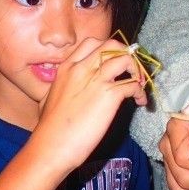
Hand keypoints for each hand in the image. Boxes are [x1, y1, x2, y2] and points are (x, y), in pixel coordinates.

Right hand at [34, 38, 147, 172]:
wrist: (50, 146)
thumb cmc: (49, 128)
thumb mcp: (49, 97)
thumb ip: (63, 85)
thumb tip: (73, 88)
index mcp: (67, 67)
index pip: (92, 43)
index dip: (108, 50)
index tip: (114, 62)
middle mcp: (82, 68)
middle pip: (112, 45)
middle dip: (126, 54)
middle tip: (130, 71)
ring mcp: (96, 80)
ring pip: (125, 59)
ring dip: (137, 70)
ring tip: (138, 84)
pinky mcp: (109, 96)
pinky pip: (132, 84)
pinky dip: (140, 91)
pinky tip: (138, 102)